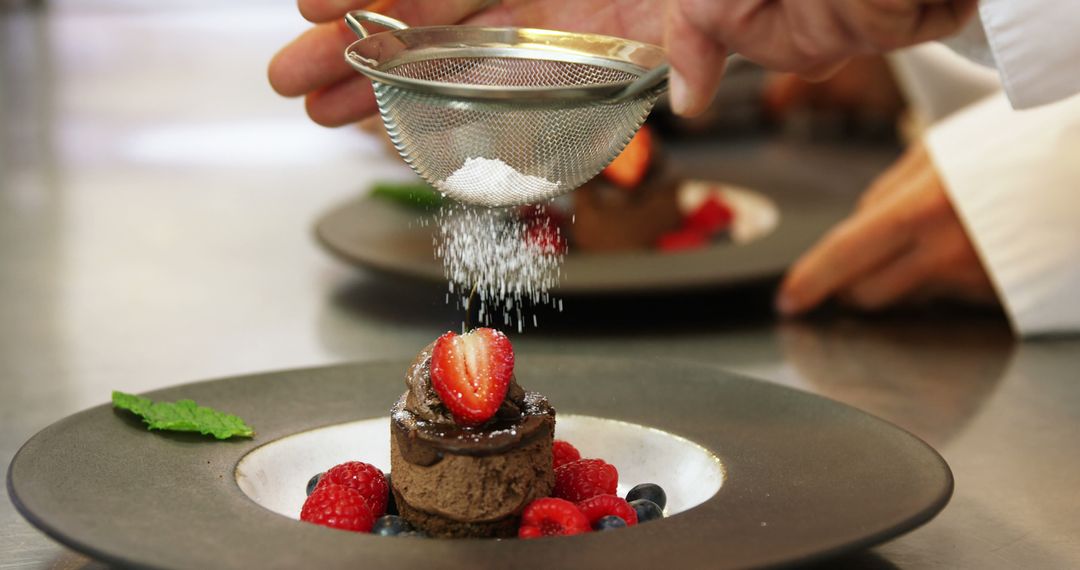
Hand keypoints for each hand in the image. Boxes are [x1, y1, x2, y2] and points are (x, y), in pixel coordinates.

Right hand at [269, 0, 975, 124]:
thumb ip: (717, 21)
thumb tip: (689, 83)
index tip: (319, 3)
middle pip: (449, 7)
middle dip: (366, 42)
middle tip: (291, 78)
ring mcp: (595, 14)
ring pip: (474, 51)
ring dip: (399, 84)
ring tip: (327, 113)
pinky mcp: (620, 52)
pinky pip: (530, 83)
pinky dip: (472, 106)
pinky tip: (420, 127)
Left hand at [776, 142, 997, 314]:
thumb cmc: (1015, 148)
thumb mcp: (942, 151)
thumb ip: (889, 190)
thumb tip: (856, 224)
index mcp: (919, 208)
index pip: (843, 255)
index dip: (809, 281)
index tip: (789, 300)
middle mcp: (943, 252)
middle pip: (867, 292)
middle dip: (854, 283)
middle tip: (860, 266)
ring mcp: (973, 280)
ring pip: (908, 297)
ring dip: (901, 280)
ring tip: (931, 242)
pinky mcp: (999, 299)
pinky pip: (949, 298)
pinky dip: (942, 280)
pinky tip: (965, 250)